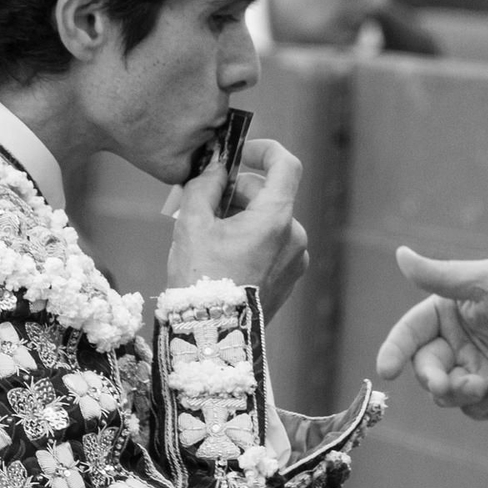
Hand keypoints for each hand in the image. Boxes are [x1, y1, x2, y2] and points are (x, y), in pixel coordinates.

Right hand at [167, 138, 308, 311]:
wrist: (211, 337)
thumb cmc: (201, 279)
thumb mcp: (192, 223)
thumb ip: (205, 185)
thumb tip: (216, 168)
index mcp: (276, 218)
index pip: (286, 165)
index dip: (264, 151)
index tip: (239, 154)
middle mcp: (295, 236)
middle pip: (268, 195)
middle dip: (235, 192)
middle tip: (200, 202)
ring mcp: (295, 260)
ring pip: (268, 221)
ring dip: (240, 218)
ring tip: (205, 234)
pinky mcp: (289, 278)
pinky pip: (271, 245)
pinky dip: (249, 240)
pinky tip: (221, 255)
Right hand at [374, 248, 487, 422]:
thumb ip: (441, 275)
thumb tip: (399, 254)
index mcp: (453, 312)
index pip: (413, 331)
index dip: (396, 349)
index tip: (386, 369)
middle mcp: (462, 344)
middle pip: (425, 367)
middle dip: (430, 377)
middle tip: (443, 384)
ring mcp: (478, 372)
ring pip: (444, 393)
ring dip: (456, 390)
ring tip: (484, 382)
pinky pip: (471, 409)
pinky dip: (479, 399)